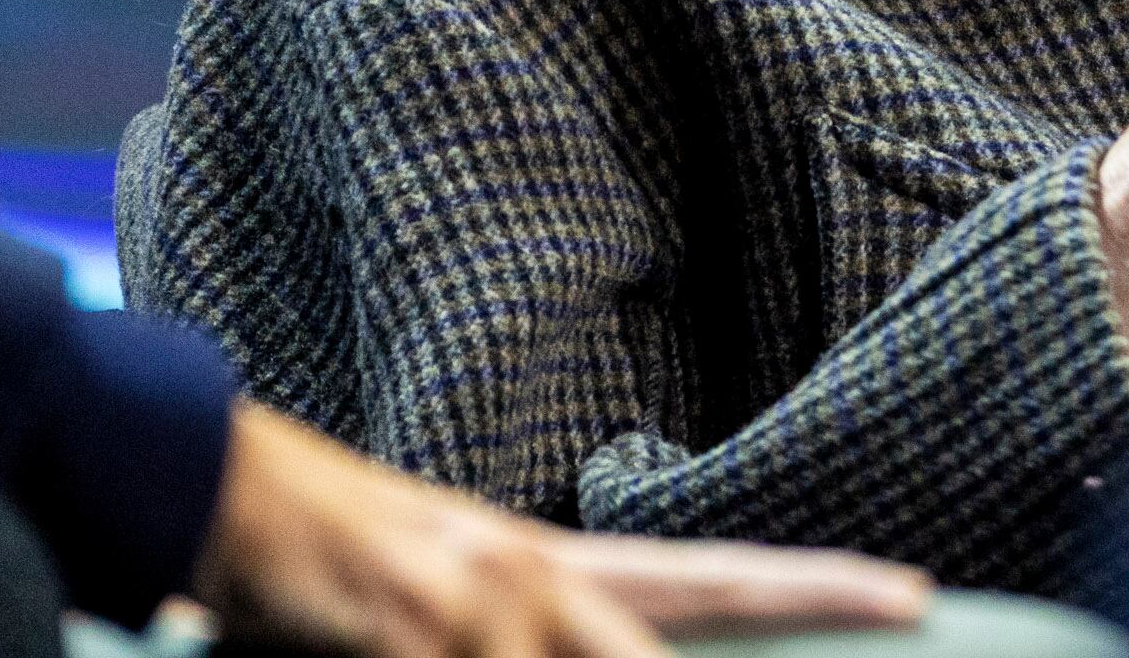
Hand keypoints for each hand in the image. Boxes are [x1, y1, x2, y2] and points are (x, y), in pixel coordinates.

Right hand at [193, 402, 932, 656]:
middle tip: (904, 603)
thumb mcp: (442, 608)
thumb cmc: (324, 564)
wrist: (210, 486)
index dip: (817, 587)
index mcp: (549, 568)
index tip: (918, 592)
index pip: (712, 576)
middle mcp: (530, 572)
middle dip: (773, 629)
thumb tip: (587, 646)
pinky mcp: (408, 623)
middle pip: (678, 620)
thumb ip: (523, 639)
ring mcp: (472, 598)